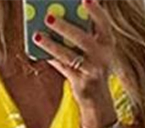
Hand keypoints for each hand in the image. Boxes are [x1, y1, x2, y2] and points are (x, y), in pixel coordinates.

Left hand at [35, 0, 115, 116]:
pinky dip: (51, 58)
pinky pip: (63, 68)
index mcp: (108, 43)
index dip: (95, 11)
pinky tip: (38, 50)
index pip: (103, 23)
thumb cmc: (92, 66)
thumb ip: (81, 33)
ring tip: (37, 35)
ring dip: (52, 45)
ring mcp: (92, 72)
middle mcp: (103, 57)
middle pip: (83, 40)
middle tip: (48, 17)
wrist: (98, 99)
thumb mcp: (93, 49)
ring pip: (69, 56)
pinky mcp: (81, 84)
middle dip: (65, 27)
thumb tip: (56, 16)